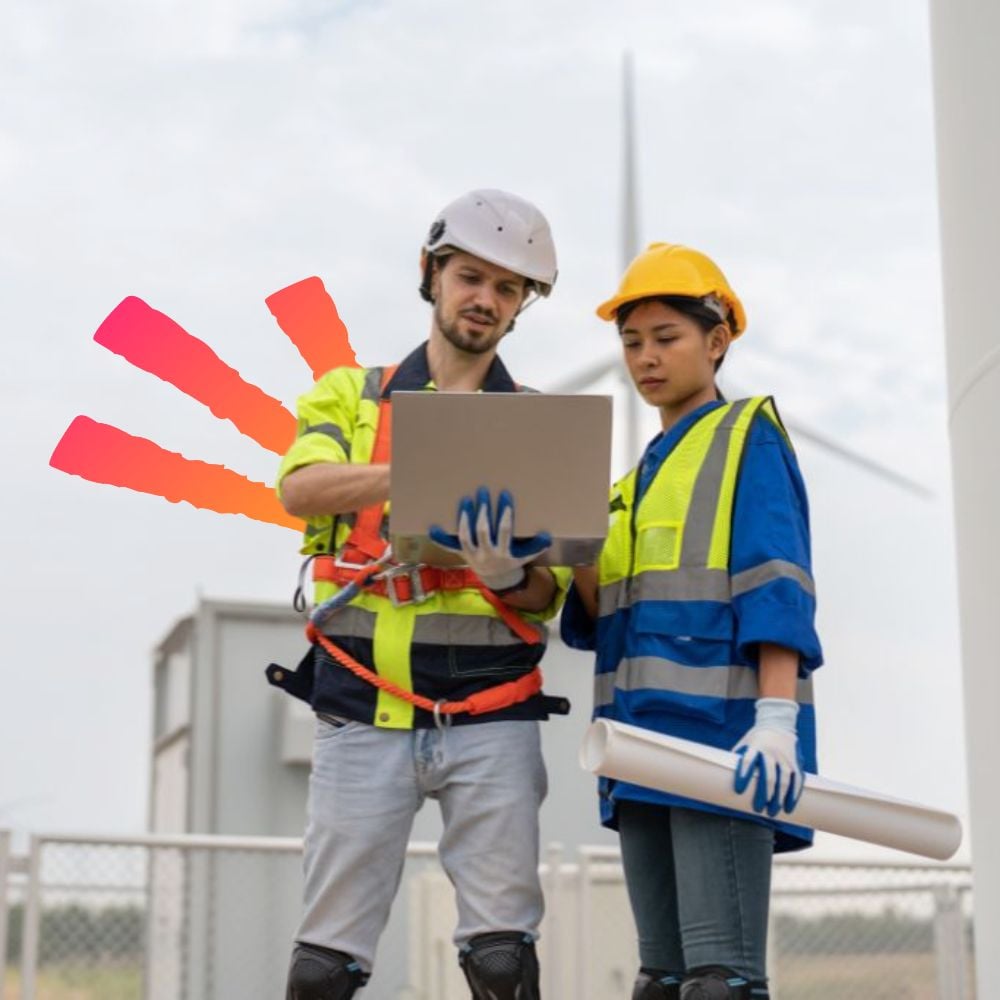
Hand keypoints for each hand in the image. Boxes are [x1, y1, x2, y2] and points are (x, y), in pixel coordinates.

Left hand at [429, 487, 550, 590]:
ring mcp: (472, 554)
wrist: (496, 579)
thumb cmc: (512, 561)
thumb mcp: (526, 556)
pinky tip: (432, 527)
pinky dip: (441, 538)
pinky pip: (450, 546)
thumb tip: (546, 535)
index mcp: (504, 553)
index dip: (505, 514)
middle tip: (483, 491)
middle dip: (483, 511)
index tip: (505, 495)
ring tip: (466, 499)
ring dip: (464, 518)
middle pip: (482, 531)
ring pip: (465, 536)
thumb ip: (537, 545)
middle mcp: (486, 554)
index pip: (505, 531)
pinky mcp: (462, 554)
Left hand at [732, 698, 803, 816]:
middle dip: (764, 794)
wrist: (778, 724)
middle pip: (768, 775)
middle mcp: (770, 751)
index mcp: (755, 746)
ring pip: (783, 779)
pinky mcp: (795, 761)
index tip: (739, 790)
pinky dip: (793, 793)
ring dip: (779, 797)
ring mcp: (784, 757)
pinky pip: (797, 779)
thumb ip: (738, 758)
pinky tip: (788, 806)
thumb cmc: (756, 739)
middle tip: (758, 809)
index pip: (748, 761)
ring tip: (773, 811)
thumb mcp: (744, 742)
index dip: (743, 775)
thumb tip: (724, 777)